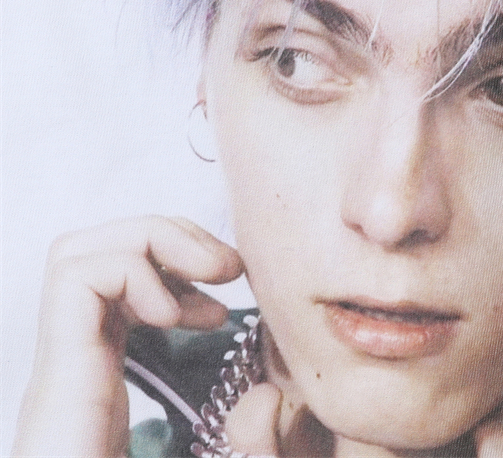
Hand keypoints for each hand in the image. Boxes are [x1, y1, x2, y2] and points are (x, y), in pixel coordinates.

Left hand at [13, 216, 242, 457]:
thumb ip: (240, 455)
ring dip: (164, 256)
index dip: (141, 263)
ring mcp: (70, 373)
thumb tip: (269, 397)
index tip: (197, 305)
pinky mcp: (87, 380)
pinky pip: (113, 301)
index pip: (76, 279)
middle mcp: (60, 377)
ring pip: (96, 265)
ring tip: (221, 282)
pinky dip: (163, 288)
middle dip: (161, 239)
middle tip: (224, 270)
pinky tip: (203, 314)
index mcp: (68, 404)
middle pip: (83, 252)